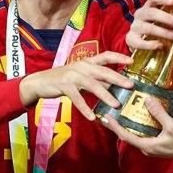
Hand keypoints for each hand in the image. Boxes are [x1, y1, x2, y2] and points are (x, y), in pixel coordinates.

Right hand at [18, 50, 132, 120]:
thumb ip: (96, 80)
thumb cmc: (63, 80)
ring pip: (92, 85)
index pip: (105, 55)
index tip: (132, 61)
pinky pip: (77, 98)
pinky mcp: (64, 85)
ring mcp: (72, 75)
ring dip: (105, 95)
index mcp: (87, 62)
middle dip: (118, 78)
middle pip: (103, 71)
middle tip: (130, 86)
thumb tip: (114, 86)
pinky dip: (85, 108)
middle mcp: (81, 66)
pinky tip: (92, 117)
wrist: (40, 82)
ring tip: (116, 104)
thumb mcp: (81, 77)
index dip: (119, 56)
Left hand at [101, 97, 172, 159]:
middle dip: (119, 125)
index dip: (115, 127)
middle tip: (111, 114)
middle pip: (127, 136)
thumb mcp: (171, 126)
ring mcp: (151, 147)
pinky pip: (142, 134)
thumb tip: (147, 100)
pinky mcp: (155, 144)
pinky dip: (138, 126)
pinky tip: (138, 117)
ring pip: (135, 135)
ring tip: (122, 114)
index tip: (107, 117)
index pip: (125, 136)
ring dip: (128, 126)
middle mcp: (146, 148)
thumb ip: (159, 113)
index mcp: (147, 146)